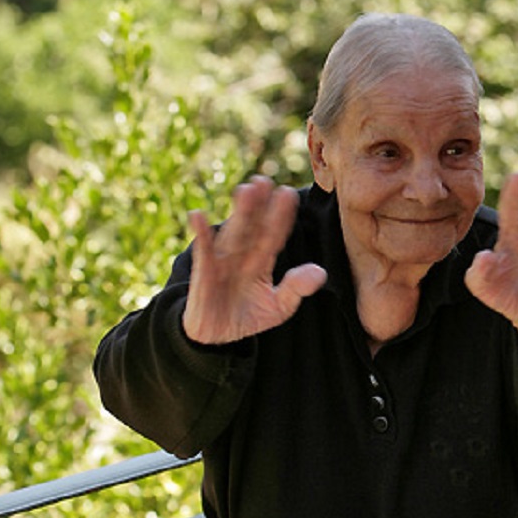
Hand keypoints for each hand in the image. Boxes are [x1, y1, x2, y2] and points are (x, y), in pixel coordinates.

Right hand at [182, 176, 326, 343]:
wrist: (218, 336)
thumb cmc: (248, 316)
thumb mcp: (278, 307)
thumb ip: (296, 289)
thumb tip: (319, 272)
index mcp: (261, 260)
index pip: (273, 234)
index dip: (281, 216)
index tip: (289, 194)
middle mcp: (242, 255)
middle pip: (253, 226)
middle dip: (259, 205)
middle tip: (264, 181)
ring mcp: (222, 261)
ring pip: (233, 233)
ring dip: (239, 213)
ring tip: (245, 190)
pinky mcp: (204, 272)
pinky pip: (203, 251)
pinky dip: (201, 234)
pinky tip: (198, 216)